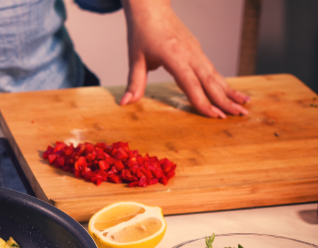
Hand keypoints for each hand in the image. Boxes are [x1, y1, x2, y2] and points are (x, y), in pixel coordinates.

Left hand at [120, 0, 249, 117]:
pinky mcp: (198, 51)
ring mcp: (196, 51)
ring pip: (215, 75)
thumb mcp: (135, 57)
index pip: (190, 83)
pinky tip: (233, 93)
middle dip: (225, 100)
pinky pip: (213, 70)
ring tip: (244, 106)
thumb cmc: (142, 32)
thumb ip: (134, 82)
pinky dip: (224, 83)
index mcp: (174, 55)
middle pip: (210, 80)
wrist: (152, 7)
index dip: (202, 100)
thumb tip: (125, 103)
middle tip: (240, 115)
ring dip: (230, 92)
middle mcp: (190, 53)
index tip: (214, 115)